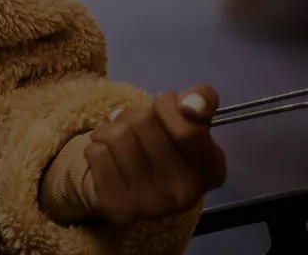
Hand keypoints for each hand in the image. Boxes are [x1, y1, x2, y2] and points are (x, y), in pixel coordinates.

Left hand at [83, 86, 227, 223]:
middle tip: (134, 128)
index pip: (187, 127)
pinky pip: (97, 153)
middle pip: (144, 122)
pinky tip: (106, 159)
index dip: (165, 104)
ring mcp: (153, 203)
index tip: (160, 107)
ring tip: (116, 141)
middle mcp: (187, 192)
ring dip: (110, 129)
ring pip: (118, 135)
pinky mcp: (119, 206)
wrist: (123, 188)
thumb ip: (199, 102)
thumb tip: (192, 101)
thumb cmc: (159, 147)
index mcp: (212, 170)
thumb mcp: (185, 123)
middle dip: (133, 115)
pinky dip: (96, 147)